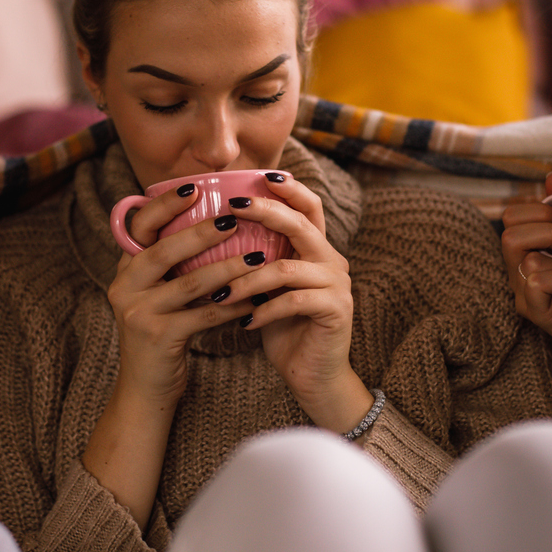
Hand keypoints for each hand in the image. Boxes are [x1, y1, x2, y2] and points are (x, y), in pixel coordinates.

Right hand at [85, 181, 265, 526]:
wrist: (146, 389)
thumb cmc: (162, 333)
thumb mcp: (158, 293)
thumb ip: (173, 263)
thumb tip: (213, 220)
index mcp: (125, 270)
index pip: (138, 226)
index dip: (164, 205)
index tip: (194, 188)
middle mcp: (125, 287)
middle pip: (163, 251)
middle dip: (200, 232)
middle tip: (235, 219)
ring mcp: (138, 314)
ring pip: (189, 284)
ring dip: (227, 269)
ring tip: (258, 257)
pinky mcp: (158, 339)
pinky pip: (203, 317)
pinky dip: (232, 307)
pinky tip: (256, 298)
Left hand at [212, 174, 372, 432]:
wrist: (313, 376)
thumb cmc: (285, 329)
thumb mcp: (267, 289)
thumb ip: (257, 260)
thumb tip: (213, 233)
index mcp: (318, 250)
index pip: (309, 207)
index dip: (288, 188)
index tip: (259, 176)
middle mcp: (332, 261)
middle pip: (301, 224)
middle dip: (265, 212)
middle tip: (232, 207)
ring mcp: (337, 285)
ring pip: (287, 268)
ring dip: (247, 279)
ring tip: (219, 293)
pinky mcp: (336, 310)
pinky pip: (293, 301)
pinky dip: (264, 311)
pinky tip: (244, 322)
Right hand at [500, 171, 551, 392]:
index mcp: (531, 250)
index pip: (513, 213)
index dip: (540, 207)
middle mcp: (520, 270)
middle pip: (508, 228)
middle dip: (543, 223)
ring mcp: (525, 292)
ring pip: (516, 251)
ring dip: (549, 245)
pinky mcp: (537, 313)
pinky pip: (532, 283)